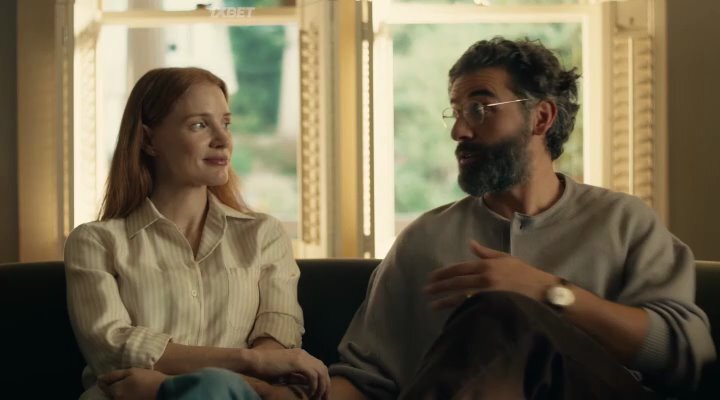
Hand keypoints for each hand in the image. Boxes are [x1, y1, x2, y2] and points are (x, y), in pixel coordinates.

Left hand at [98, 368, 167, 399]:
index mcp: (116, 391)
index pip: (104, 386)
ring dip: (121, 392)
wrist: (164, 390)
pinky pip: (126, 399)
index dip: (106, 380)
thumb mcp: (131, 371)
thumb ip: (114, 375)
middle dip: (114, 387)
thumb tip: (99, 378)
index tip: (111, 376)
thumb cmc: (148, 378)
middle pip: (111, 393)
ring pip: (118, 397)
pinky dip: (127, 396)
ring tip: (130, 386)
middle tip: (123, 380)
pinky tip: (135, 391)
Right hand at [248, 348, 328, 399]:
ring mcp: (301, 357)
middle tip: (325, 398)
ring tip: (318, 398)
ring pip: (321, 372)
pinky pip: (313, 375)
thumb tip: (307, 385)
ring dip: (322, 386)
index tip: (322, 394)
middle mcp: (303, 354)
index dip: (323, 381)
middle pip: (323, 369)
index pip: (319, 367)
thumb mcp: (285, 375)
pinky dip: (314, 385)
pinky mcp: (297, 362)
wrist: (255, 361)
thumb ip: (297, 377)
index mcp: (301, 355)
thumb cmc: (266, 369)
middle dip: (326, 385)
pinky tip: (310, 393)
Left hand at [423, 240, 555, 308]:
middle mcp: (484, 278)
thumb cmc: (524, 274)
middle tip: (426, 291)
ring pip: (460, 297)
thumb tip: (470, 243)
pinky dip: (459, 310)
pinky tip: (450, 313)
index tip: (431, 277)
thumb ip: (486, 252)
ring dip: (444, 301)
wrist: (542, 291)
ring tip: (432, 304)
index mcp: (486, 265)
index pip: (459, 269)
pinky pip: (471, 308)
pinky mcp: (492, 307)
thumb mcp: (505, 258)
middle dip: (439, 287)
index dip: (443, 273)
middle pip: (456, 282)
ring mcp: (488, 294)